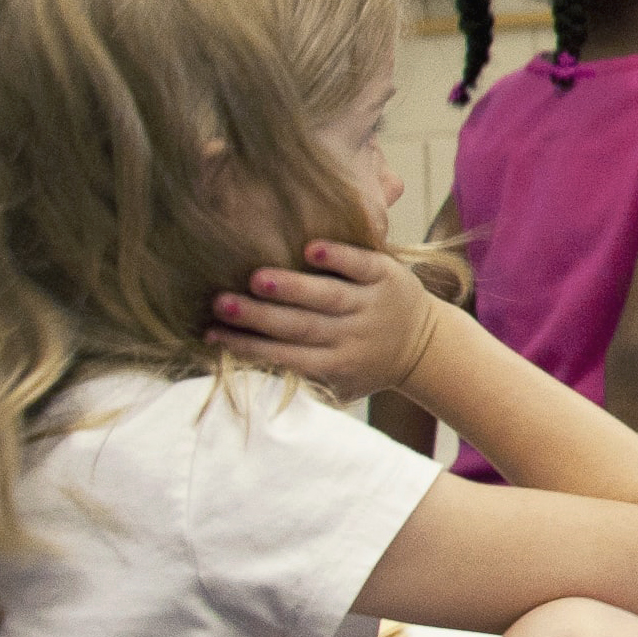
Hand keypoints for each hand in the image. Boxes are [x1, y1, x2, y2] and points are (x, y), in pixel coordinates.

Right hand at [208, 240, 446, 402]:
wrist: (426, 345)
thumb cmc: (364, 366)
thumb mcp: (339, 387)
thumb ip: (300, 385)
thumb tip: (243, 383)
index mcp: (335, 364)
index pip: (287, 357)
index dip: (249, 348)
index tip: (211, 334)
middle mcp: (352, 335)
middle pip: (302, 326)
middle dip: (259, 317)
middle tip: (220, 304)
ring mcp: (371, 304)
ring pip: (329, 297)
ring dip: (293, 288)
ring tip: (257, 279)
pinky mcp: (387, 276)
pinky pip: (362, 266)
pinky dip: (339, 258)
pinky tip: (311, 249)